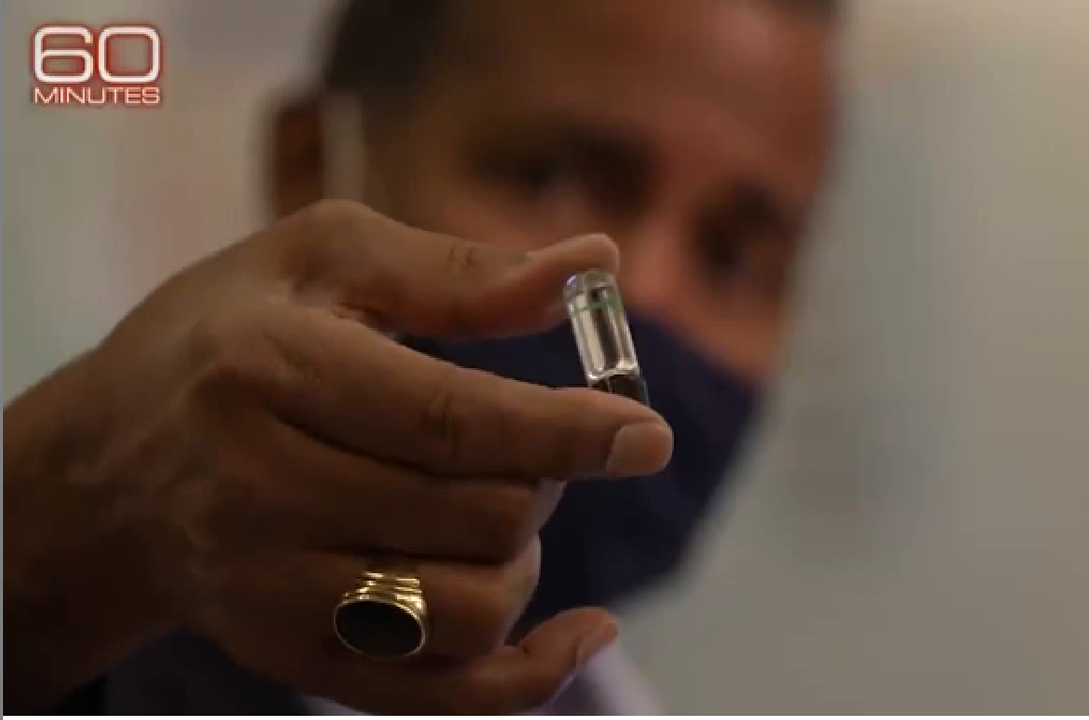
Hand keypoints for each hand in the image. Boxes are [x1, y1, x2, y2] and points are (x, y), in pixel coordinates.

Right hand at [4, 200, 671, 713]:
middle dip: (547, 477)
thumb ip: (460, 271)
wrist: (109, 467)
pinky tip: (582, 632)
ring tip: (500, 509)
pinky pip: (435, 696)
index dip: (565, 431)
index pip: (447, 419)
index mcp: (267, 369)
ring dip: (526, 558)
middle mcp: (257, 490)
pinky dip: (529, 674)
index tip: (648, 435)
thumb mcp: (321, 258)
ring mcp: (268, 589)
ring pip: (467, 610)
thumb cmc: (226, 339)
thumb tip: (597, 264)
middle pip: (474, 516)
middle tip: (537, 444)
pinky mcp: (287, 654)